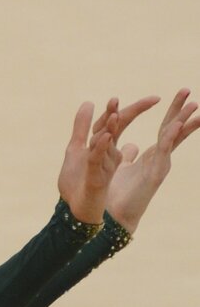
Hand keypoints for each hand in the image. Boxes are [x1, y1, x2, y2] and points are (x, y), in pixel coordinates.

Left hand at [58, 96, 158, 224]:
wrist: (72, 209)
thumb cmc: (77, 182)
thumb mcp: (76, 149)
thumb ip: (82, 127)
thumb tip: (89, 102)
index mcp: (106, 146)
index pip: (120, 121)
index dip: (135, 108)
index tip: (154, 97)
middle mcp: (108, 154)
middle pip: (120, 128)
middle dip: (133, 112)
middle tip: (153, 99)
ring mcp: (104, 165)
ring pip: (109, 142)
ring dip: (111, 125)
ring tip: (115, 111)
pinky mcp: (96, 178)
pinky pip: (97, 159)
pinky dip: (100, 146)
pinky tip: (104, 136)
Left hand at [106, 88, 199, 232]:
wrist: (114, 216)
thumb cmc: (119, 194)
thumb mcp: (120, 165)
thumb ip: (127, 155)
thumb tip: (130, 145)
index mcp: (153, 155)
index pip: (166, 127)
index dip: (173, 111)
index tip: (183, 94)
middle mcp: (159, 159)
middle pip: (172, 129)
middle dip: (181, 110)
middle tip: (189, 90)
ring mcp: (159, 166)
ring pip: (173, 139)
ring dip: (183, 121)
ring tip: (194, 106)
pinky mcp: (154, 176)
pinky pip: (162, 153)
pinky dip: (169, 138)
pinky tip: (175, 126)